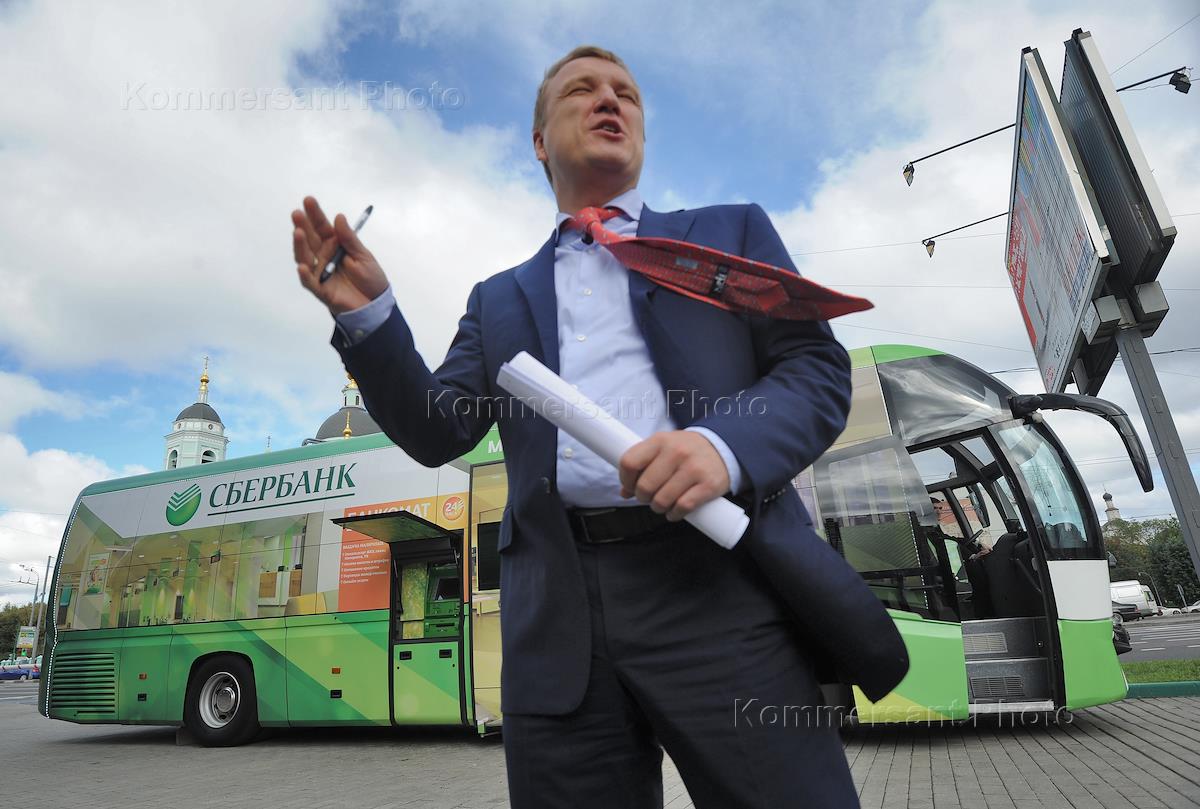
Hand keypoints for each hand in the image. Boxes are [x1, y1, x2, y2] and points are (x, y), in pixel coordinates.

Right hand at [292, 196, 389, 313]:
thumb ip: (349, 239)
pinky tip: (301, 266)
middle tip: (297, 213)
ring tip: (298, 233)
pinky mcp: (321, 289)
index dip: (315, 214)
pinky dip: (304, 274)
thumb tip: (338, 217)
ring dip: (300, 246)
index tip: (308, 200)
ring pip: (305, 257)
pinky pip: (309, 282)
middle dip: (303, 226)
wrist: (376, 303)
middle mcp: (323, 256)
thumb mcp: (363, 255)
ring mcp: (320, 272)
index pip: (321, 227)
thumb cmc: (370, 278)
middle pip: (310, 239)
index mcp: (334, 245)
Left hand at [618, 431, 730, 521]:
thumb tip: (625, 492)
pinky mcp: (708, 485)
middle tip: (648, 498)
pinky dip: (675, 514)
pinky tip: (675, 511)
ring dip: (658, 507)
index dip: (625, 480)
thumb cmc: (688, 450)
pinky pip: (682, 507)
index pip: (629, 462)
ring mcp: (693, 468)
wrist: (724, 447)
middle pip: (645, 486)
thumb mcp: (664, 448)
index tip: (630, 487)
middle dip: (643, 498)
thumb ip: (643, 465)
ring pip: (662, 500)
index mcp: (660, 440)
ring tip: (662, 504)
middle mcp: (676, 452)